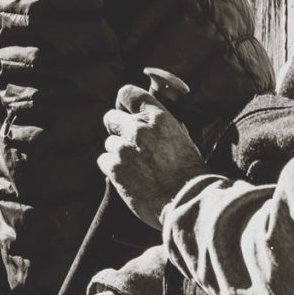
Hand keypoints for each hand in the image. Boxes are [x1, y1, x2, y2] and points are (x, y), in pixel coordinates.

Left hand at [97, 84, 209, 228]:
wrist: (186, 200)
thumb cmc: (189, 173)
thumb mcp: (181, 137)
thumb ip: (161, 126)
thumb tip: (147, 122)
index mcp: (157, 117)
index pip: (128, 94)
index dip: (122, 102)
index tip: (123, 111)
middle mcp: (138, 128)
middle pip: (110, 118)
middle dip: (116, 130)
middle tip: (128, 145)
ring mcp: (124, 148)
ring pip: (109, 143)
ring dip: (117, 153)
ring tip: (136, 168)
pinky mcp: (113, 168)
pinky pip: (103, 161)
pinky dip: (112, 169)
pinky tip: (129, 178)